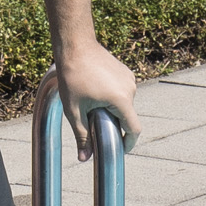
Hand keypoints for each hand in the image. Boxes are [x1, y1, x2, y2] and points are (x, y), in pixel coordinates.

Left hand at [53, 42, 142, 157]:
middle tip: (93, 121)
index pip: (134, 129)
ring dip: (112, 109)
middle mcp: (130, 89)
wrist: (75, 46)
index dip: (128, 143)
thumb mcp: (74, 110)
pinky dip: (112, 97)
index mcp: (121, 100)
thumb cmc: (72, 76)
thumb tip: (84, 158)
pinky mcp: (125, 72)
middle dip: (113, 123)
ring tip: (92, 102)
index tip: (119, 149)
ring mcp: (129, 79)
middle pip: (127, 116)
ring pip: (124, 104)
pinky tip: (95, 91)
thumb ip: (82, 136)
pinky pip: (122, 91)